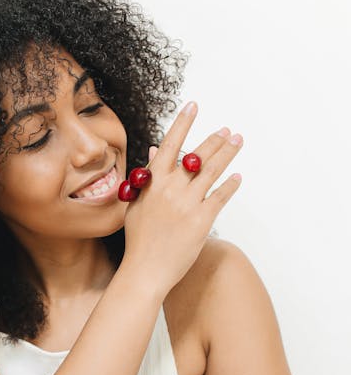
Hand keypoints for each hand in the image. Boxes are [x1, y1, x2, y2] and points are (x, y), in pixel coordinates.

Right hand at [122, 102, 243, 295]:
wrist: (145, 270)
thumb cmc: (138, 239)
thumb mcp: (137, 204)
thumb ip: (147, 178)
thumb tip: (154, 151)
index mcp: (152, 182)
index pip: (169, 144)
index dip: (183, 123)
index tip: (193, 105)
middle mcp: (171, 188)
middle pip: (197, 155)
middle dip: (215, 139)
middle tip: (228, 130)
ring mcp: (187, 203)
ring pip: (212, 171)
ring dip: (227, 153)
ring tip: (237, 141)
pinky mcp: (202, 220)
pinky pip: (220, 196)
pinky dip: (231, 185)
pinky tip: (238, 176)